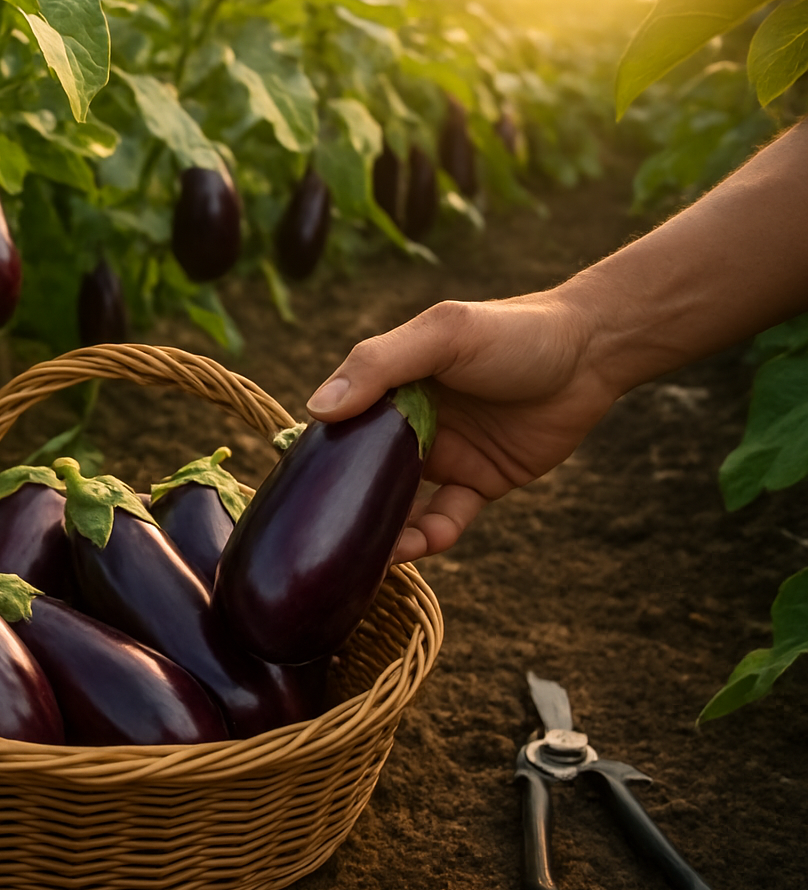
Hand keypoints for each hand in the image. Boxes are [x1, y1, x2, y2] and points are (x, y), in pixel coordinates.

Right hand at [305, 295, 620, 562]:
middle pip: (365, 474)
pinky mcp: (480, 481)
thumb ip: (379, 366)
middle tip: (328, 541)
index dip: (318, 458)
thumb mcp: (442, 335)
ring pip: (402, 503)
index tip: (295, 493)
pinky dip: (434, 535)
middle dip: (347, 508)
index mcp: (389, 385)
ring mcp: (445, 454)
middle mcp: (409, 423)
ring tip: (376, 558)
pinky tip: (425, 543)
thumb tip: (317, 410)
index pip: (339, 425)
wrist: (595, 352)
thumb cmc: (514, 331)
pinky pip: (447, 517)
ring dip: (387, 532)